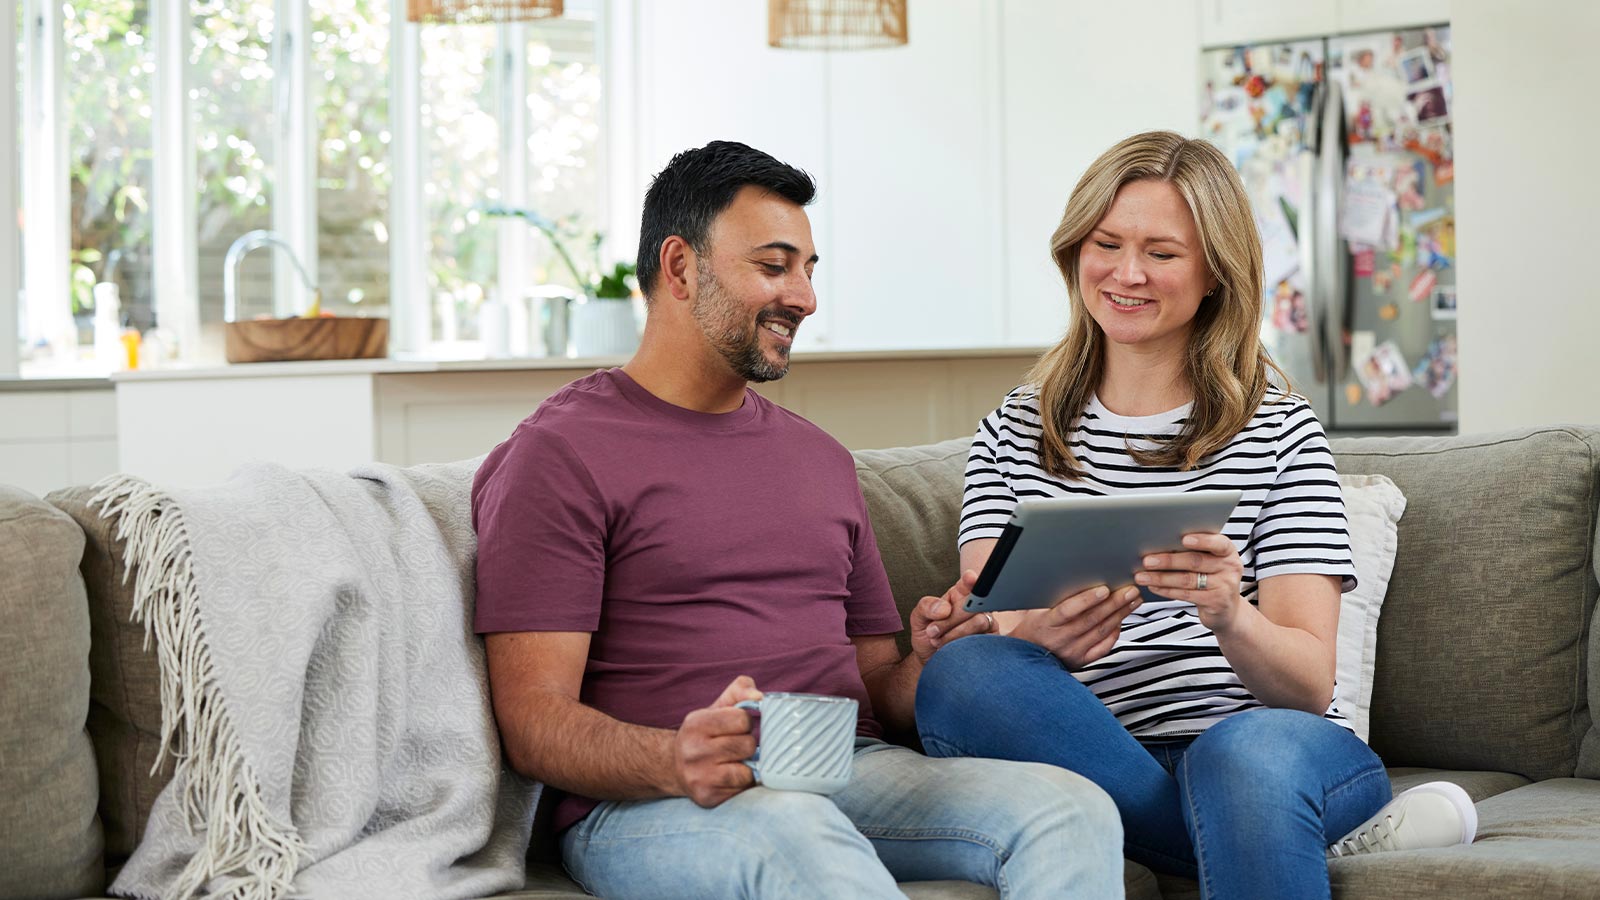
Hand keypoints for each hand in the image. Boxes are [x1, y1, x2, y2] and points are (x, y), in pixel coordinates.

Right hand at [672, 676, 761, 807]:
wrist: (675, 766)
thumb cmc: (704, 734)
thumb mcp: (716, 708)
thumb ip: (739, 691)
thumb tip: (760, 696)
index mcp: (696, 723)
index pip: (742, 719)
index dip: (745, 723)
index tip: (736, 727)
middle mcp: (694, 750)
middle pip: (747, 745)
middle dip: (747, 745)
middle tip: (736, 747)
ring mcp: (699, 776)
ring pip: (747, 771)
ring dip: (746, 767)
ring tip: (734, 763)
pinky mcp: (707, 797)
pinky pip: (742, 790)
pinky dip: (741, 784)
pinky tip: (730, 778)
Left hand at [908, 569, 998, 661]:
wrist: (932, 663)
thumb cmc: (928, 637)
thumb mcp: (918, 619)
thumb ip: (926, 607)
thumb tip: (944, 608)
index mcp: (959, 595)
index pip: (969, 582)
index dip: (971, 580)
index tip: (969, 578)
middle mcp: (976, 606)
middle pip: (972, 604)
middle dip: (949, 620)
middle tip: (932, 632)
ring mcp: (987, 623)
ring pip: (979, 622)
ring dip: (955, 634)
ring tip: (939, 643)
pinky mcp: (992, 641)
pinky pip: (984, 640)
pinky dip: (964, 646)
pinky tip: (953, 651)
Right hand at [1010, 584, 1140, 668]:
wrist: (1025, 657)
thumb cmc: (1031, 629)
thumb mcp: (1033, 610)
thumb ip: (1051, 598)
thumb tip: (1071, 577)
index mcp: (1046, 624)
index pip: (1068, 610)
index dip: (1087, 600)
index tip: (1104, 589)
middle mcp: (1061, 639)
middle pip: (1092, 619)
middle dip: (1114, 603)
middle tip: (1129, 590)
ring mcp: (1073, 651)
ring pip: (1101, 631)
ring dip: (1120, 614)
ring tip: (1132, 600)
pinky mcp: (1081, 660)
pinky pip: (1103, 647)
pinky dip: (1114, 633)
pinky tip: (1121, 620)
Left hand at [1135, 532, 1245, 632]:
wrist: (1227, 609)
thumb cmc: (1212, 578)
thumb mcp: (1211, 562)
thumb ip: (1195, 551)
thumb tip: (1159, 543)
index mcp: (1227, 551)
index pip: (1218, 543)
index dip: (1202, 541)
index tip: (1183, 539)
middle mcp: (1229, 567)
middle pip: (1195, 561)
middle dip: (1168, 560)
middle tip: (1146, 560)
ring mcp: (1224, 586)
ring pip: (1187, 579)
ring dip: (1161, 578)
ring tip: (1142, 576)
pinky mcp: (1215, 602)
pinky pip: (1186, 595)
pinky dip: (1166, 590)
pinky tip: (1153, 587)